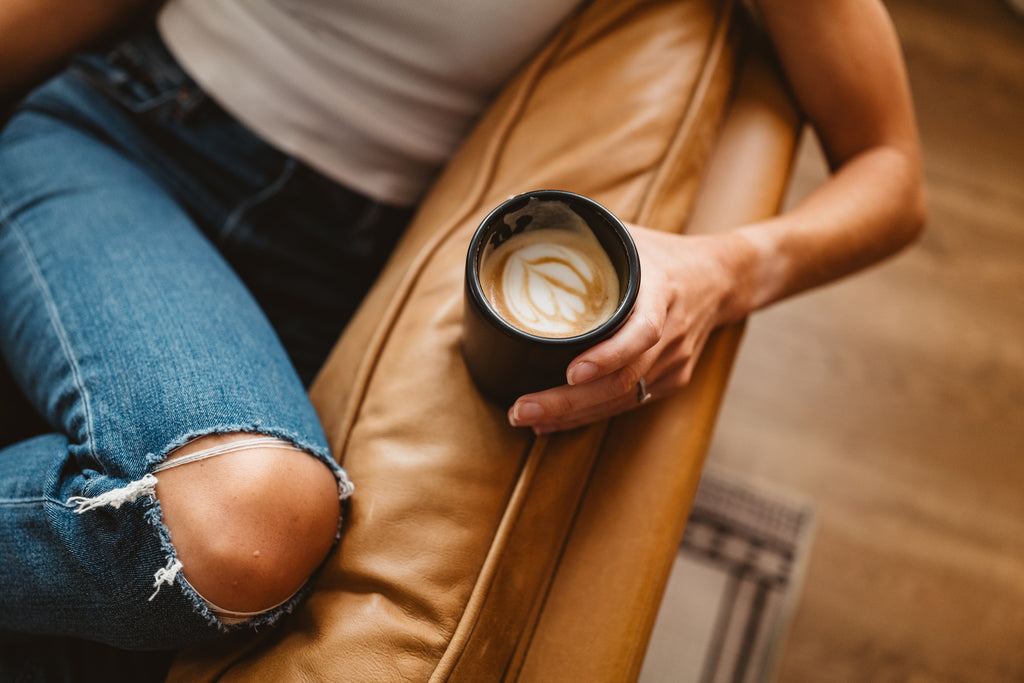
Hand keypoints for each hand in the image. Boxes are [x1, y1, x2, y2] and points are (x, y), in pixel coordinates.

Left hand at [506, 224, 751, 433]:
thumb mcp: (626, 236)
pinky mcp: (671, 380)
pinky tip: (552, 422)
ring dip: (571, 415)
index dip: (608, 356)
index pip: (641, 333)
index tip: (571, 373)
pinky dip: (588, 416)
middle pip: (623, 380)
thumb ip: (581, 232)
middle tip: (520, 409)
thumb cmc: (661, 254)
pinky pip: (627, 404)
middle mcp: (672, 334)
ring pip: (622, 399)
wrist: (722, 278)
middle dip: (567, 401)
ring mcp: (674, 362)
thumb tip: (519, 216)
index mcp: (661, 292)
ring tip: (525, 418)